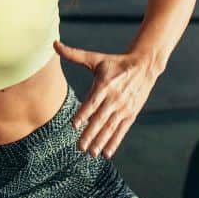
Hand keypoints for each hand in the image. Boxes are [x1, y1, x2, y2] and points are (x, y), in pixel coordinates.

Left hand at [54, 41, 159, 158]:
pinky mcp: (131, 114)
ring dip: (101, 142)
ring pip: (110, 128)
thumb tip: (54, 44)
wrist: (144, 66)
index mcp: (104, 85)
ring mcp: (124, 108)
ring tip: (91, 153)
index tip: (74, 125)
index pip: (92, 102)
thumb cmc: (115, 63)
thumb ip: (74, 55)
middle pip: (100, 119)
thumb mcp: (96, 58)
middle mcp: (114, 99)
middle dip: (90, 134)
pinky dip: (114, 142)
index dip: (84, 114)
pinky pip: (121, 131)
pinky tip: (107, 153)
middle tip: (79, 147)